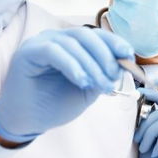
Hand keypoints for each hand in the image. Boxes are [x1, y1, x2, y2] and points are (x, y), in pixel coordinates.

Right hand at [0, 27, 133, 143]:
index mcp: (71, 43)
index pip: (96, 35)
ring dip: (92, 65)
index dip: (114, 43)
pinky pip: (54, 51)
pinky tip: (82, 80)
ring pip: (73, 43)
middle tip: (113, 78)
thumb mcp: (88, 88)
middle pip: (87, 36)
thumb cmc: (56, 103)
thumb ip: (104, 73)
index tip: (129, 56)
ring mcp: (41, 42)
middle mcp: (56, 38)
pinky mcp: (28, 52)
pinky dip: (72, 65)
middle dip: (105, 56)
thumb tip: (124, 62)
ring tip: (100, 85)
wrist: (29, 122)